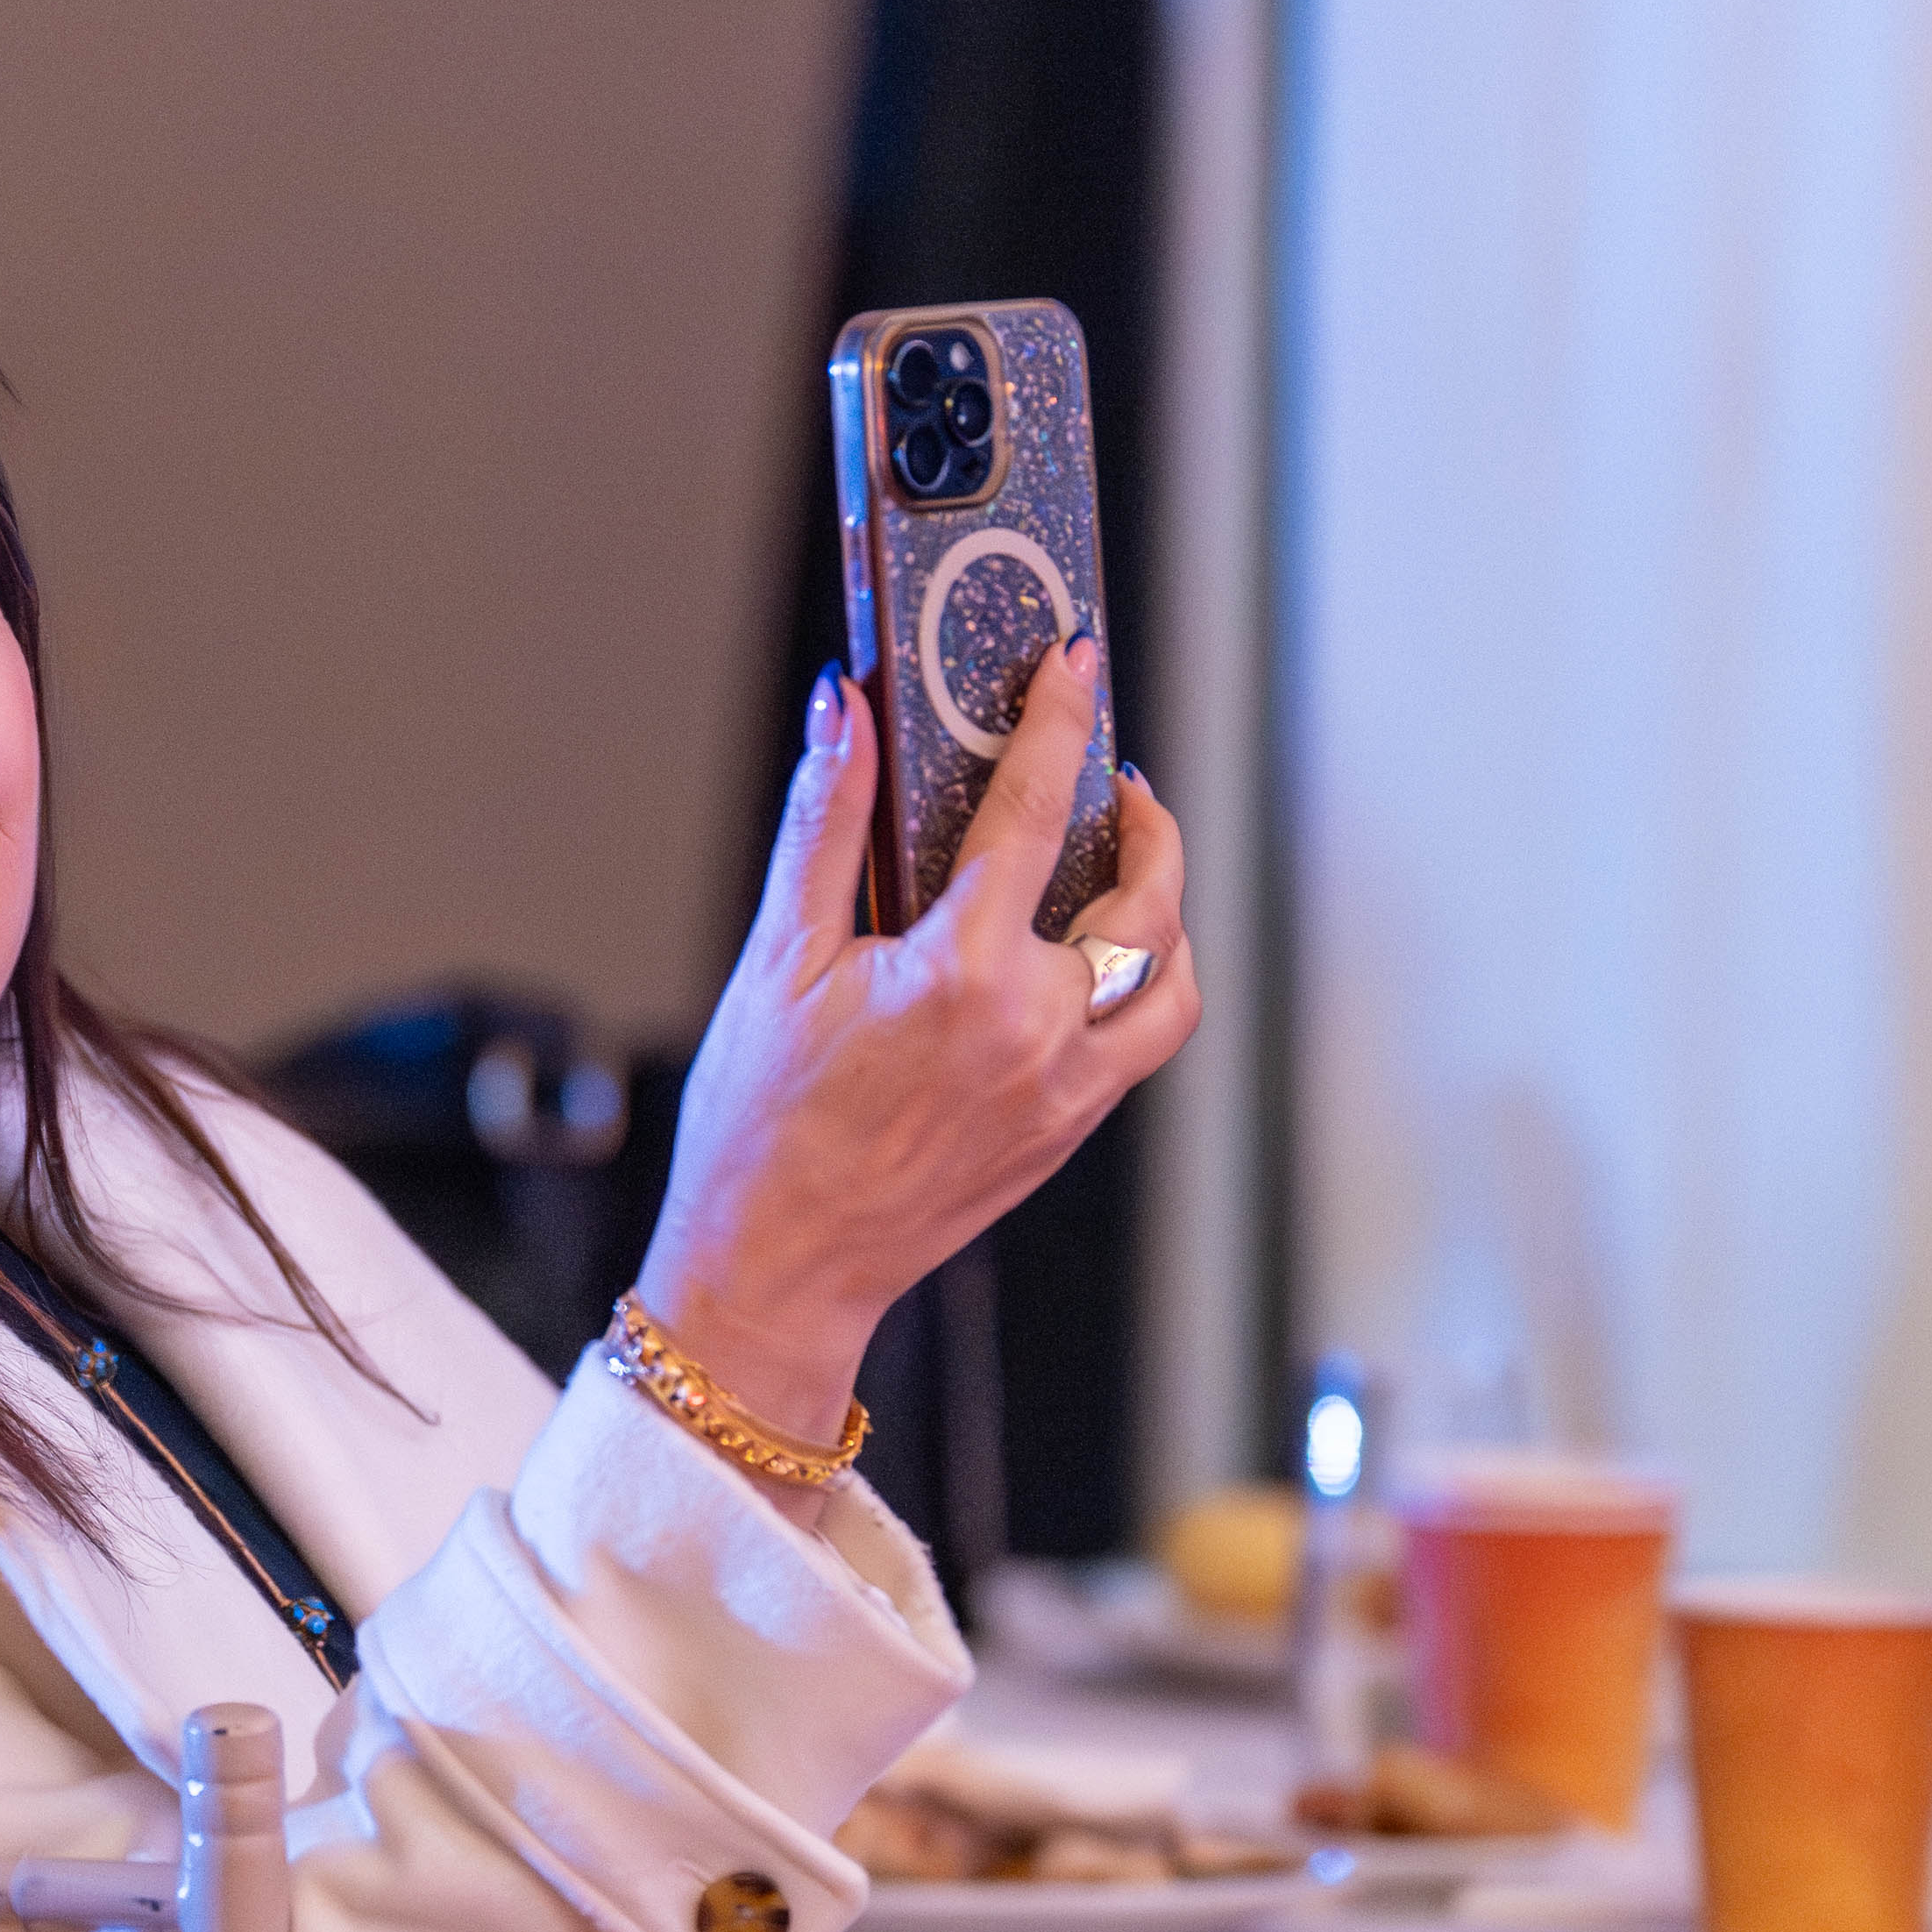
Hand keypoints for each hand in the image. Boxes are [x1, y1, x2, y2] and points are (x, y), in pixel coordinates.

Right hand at [628, 646, 1194, 1435]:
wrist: (776, 1266)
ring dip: (1164, 909)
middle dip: (1144, 819)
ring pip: (1170, 977)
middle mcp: (1035, 1029)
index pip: (1034, 808)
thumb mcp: (778, 956)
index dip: (1060, 720)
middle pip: (1146, 893)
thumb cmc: (761, 1124)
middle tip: (1116, 776)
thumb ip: (827, 823)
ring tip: (1127, 868)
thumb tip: (845, 712)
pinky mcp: (1068, 1131)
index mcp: (960, 973)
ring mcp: (1065, 1088)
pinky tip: (1092, 959)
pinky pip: (1144, 1040)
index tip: (1074, 665)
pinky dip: (1143, 983)